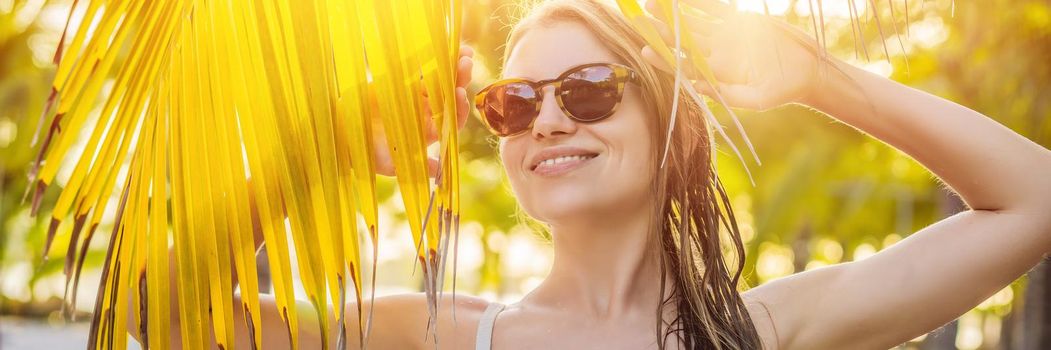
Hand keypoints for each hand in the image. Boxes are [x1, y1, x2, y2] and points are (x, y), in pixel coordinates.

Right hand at [370, 45, 473, 177]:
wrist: (344, 134)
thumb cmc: (367, 152)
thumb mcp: (392, 164)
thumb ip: (415, 166)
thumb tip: (438, 172)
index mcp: (430, 132)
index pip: (452, 120)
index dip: (459, 108)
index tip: (460, 94)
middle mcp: (427, 113)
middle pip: (450, 96)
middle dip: (460, 80)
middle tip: (465, 64)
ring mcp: (416, 96)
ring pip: (439, 79)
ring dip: (452, 66)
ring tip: (463, 52)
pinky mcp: (403, 82)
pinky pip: (421, 69)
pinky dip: (431, 58)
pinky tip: (440, 45)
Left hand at [641, 0, 823, 109]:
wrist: (806, 70)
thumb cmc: (782, 91)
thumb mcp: (756, 99)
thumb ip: (727, 94)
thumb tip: (697, 88)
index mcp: (714, 74)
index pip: (683, 66)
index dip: (663, 59)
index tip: (646, 51)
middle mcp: (715, 54)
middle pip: (683, 41)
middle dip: (663, 30)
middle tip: (642, 19)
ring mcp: (725, 35)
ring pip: (695, 22)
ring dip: (676, 12)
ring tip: (656, 1)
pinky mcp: (738, 20)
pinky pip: (715, 8)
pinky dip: (701, 2)